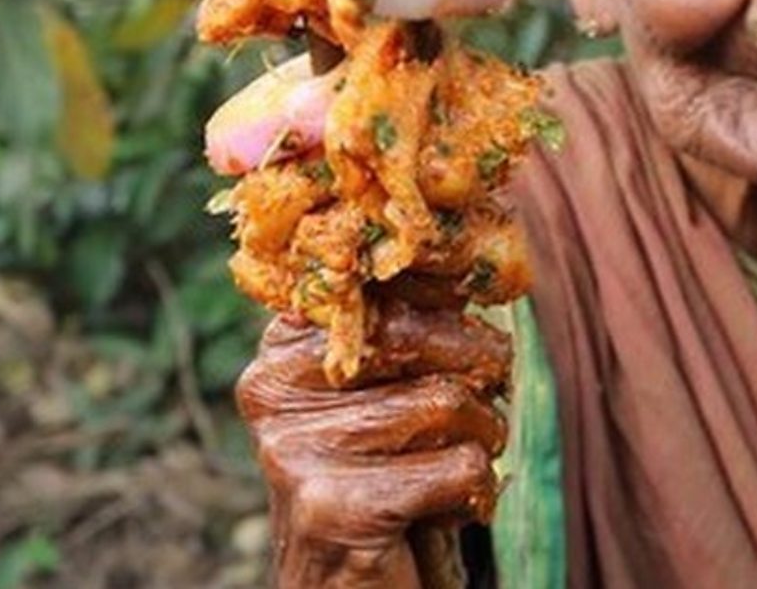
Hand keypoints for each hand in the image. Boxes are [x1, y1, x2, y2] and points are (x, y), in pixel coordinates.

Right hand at [236, 301, 510, 587]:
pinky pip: (457, 466)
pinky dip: (475, 492)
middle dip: (478, 362)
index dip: (440, 277)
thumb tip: (472, 246)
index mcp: (283, 345)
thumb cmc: (386, 478)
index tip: (478, 287)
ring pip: (445, 402)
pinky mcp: (332, 508)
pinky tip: (446, 509)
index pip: (370, 277)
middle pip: (413, 331)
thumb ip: (409, 324)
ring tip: (459, 464)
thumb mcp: (389, 391)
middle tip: (486, 399)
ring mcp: (295, 449)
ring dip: (481, 437)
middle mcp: (271, 388)